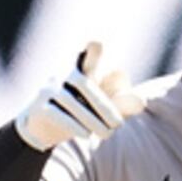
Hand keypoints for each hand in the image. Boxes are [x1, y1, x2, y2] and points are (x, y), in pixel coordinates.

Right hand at [15, 41, 143, 150]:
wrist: (44, 126)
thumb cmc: (82, 109)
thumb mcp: (104, 105)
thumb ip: (123, 102)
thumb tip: (142, 102)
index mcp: (83, 67)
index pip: (90, 52)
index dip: (93, 50)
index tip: (98, 44)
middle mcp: (64, 73)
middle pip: (84, 84)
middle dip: (104, 105)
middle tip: (119, 125)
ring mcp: (50, 89)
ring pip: (70, 101)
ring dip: (91, 120)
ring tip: (107, 134)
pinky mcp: (39, 106)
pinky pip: (56, 114)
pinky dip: (73, 125)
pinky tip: (86, 136)